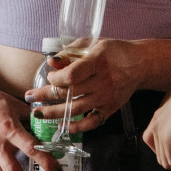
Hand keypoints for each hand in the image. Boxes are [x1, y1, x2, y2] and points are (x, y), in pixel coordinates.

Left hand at [24, 40, 141, 134]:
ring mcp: (107, 98)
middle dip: (46, 96)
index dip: (57, 78)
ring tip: (39, 113)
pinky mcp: (110, 109)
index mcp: (97, 62)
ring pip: (77, 109)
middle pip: (70, 93)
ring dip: (55, 113)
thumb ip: (71, 52)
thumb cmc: (113, 51)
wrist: (140, 64)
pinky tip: (64, 125)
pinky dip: (78, 126)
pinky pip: (92, 122)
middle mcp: (103, 81)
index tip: (49, 77)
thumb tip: (51, 62)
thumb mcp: (93, 44)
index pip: (73, 75)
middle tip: (29, 97)